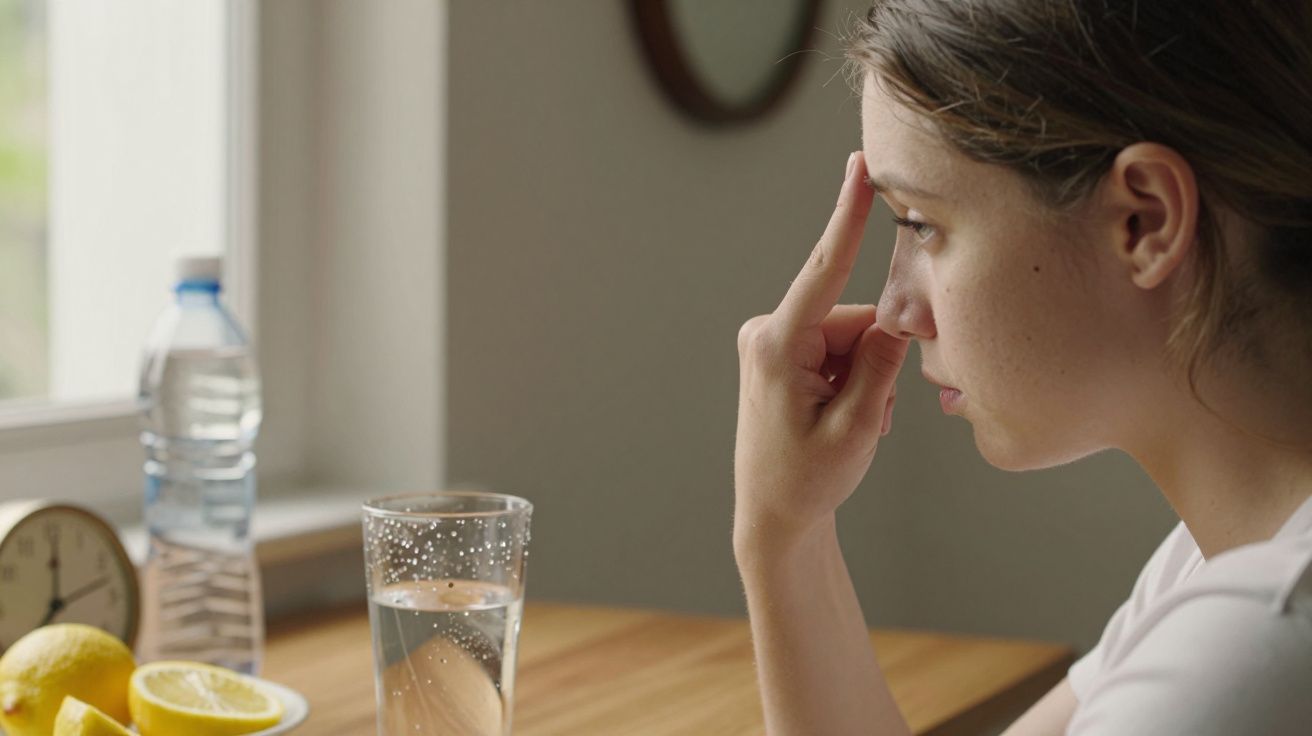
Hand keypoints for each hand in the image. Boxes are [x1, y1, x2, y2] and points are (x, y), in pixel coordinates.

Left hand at [734, 151, 909, 545]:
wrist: (774, 516)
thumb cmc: (807, 481)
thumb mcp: (857, 426)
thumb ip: (881, 364)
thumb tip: (900, 315)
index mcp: (776, 345)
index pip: (824, 271)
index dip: (847, 217)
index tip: (860, 168)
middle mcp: (767, 332)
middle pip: (853, 319)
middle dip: (876, 361)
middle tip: (871, 416)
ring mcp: (771, 341)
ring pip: (851, 337)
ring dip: (866, 378)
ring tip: (851, 424)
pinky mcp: (780, 351)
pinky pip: (838, 349)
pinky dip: (854, 381)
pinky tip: (841, 417)